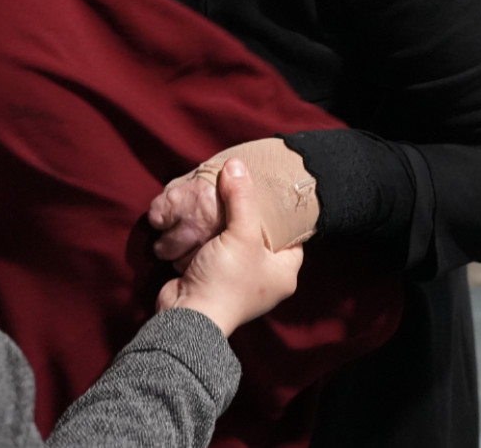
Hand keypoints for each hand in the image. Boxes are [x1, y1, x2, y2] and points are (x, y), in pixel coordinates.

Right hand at [148, 138, 317, 266]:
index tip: (271, 189)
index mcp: (284, 273)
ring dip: (226, 223)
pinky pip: (217, 250)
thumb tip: (236, 164)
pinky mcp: (215, 279)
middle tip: (243, 187)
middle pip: (262, 236)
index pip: (293, 235)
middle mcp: (266, 279)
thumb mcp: (240, 235)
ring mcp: (239, 281)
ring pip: (237, 242)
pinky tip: (204, 217)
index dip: (283, 212)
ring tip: (223, 197)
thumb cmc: (226, 280)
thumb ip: (241, 198)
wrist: (187, 316)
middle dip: (249, 213)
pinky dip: (210, 236)